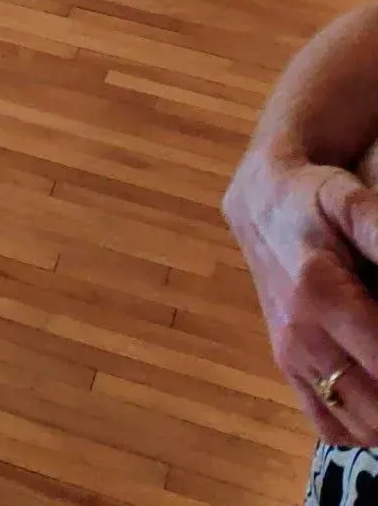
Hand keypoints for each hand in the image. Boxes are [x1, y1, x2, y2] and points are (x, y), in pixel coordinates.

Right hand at [224, 149, 377, 442]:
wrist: (260, 202)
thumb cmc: (312, 199)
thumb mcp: (350, 201)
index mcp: (319, 295)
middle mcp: (301, 337)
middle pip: (377, 409)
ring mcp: (291, 358)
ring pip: (360, 424)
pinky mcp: (286, 368)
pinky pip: (330, 425)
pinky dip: (363, 426)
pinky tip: (377, 395)